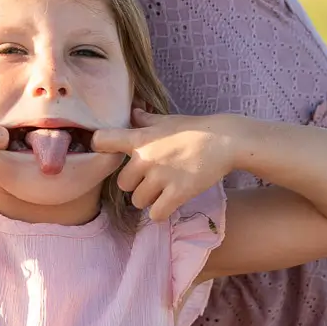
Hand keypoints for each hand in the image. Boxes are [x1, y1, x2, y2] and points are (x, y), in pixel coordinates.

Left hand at [92, 110, 237, 221]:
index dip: (101, 149)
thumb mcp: (167, 121)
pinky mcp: (177, 193)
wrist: (225, 141)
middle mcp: (145, 158)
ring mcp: (161, 177)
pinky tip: (169, 203)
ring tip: (164, 190)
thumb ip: (145, 120)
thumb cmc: (195, 129)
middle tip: (153, 178)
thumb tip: (132, 111)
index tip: (111, 154)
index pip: (101, 141)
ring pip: (138, 201)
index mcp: (140, 138)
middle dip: (136, 183)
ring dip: (149, 199)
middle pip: (122, 184)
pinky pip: (156, 214)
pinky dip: (161, 212)